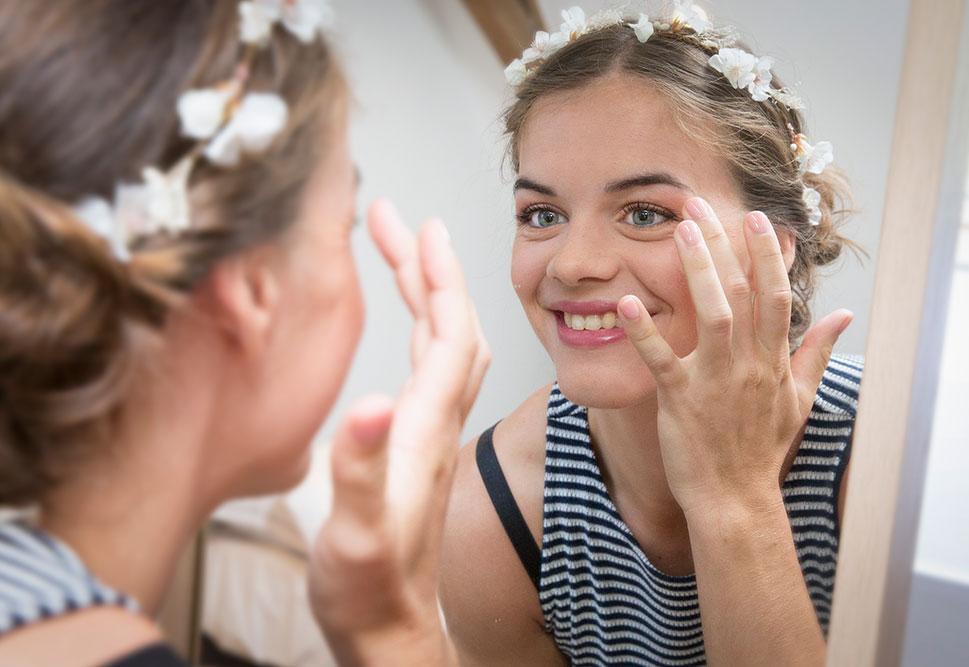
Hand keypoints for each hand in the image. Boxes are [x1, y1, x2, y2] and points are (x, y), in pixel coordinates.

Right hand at [307, 200, 489, 665]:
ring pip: (444, 345)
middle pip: (450, 326)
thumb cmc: (370, 588)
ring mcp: (431, 435)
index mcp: (426, 428)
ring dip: (428, 293)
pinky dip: (422, 330)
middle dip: (428, 267)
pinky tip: (406, 325)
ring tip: (400, 254)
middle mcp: (437, 423)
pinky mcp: (418, 448)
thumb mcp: (355, 531)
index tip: (423, 225)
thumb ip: (360, 469)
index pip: (448, 332)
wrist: (390, 628)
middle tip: (400, 222)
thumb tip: (371, 402)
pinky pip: (431, 370)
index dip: (438, 275)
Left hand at [617, 197, 851, 517]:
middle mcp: (749, 364)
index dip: (767, 255)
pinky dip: (644, 332)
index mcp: (773, 361)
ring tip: (680, 230)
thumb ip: (817, 352)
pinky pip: (660, 360)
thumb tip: (844, 315)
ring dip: (698, 270)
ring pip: (712, 314)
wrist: (737, 500)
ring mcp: (715, 381)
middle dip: (723, 244)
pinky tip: (624, 302)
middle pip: (743, 292)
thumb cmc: (762, 449)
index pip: (776, 296)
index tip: (757, 218)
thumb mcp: (799, 399)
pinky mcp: (680, 400)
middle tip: (700, 204)